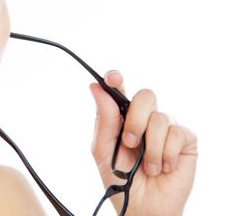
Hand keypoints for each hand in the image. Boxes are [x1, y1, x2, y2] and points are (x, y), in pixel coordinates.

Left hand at [89, 70, 197, 215]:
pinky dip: (165, 154)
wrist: (143, 207)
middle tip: (129, 142)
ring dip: (150, 147)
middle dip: (135, 120)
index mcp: (122, 118)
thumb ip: (104, 119)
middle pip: (145, 96)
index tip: (112, 78)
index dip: (116, 79)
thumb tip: (96, 88)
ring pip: (160, 118)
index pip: (120, 90)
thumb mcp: (103, 150)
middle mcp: (145, 119)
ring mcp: (166, 128)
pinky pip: (176, 133)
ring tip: (147, 166)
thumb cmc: (121, 179)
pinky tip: (163, 167)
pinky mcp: (184, 140)